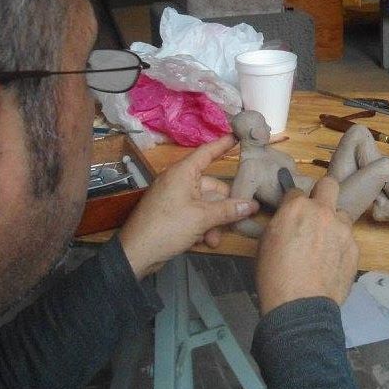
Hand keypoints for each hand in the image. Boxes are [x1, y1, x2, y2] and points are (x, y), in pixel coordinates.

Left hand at [118, 135, 257, 278]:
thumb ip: (228, 210)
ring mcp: (174, 197)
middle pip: (211, 187)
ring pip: (204, 204)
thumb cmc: (168, 227)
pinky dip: (201, 226)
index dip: (223, 144)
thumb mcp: (202, 218)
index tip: (238, 135)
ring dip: (213, 222)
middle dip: (223, 207)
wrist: (136, 253)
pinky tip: (204, 242)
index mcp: (183, 172)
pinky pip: (194, 214)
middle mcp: (179, 181)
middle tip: (238, 220)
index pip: (207, 152)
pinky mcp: (171, 214)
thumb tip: (252, 205)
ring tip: (214, 240)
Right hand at [255, 176, 358, 315]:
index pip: (296, 191)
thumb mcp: (266, 242)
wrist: (300, 306)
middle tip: (316, 211)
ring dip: (334, 224)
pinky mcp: (355, 248)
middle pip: (330, 185)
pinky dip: (340, 246)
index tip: (292, 214)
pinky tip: (331, 263)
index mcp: (297, 207)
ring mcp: (343, 229)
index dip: (293, 203)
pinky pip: (348, 239)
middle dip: (322, 193)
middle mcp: (324, 212)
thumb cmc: (273, 275)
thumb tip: (289, 220)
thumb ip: (282, 222)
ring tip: (325, 245)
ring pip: (342, 215)